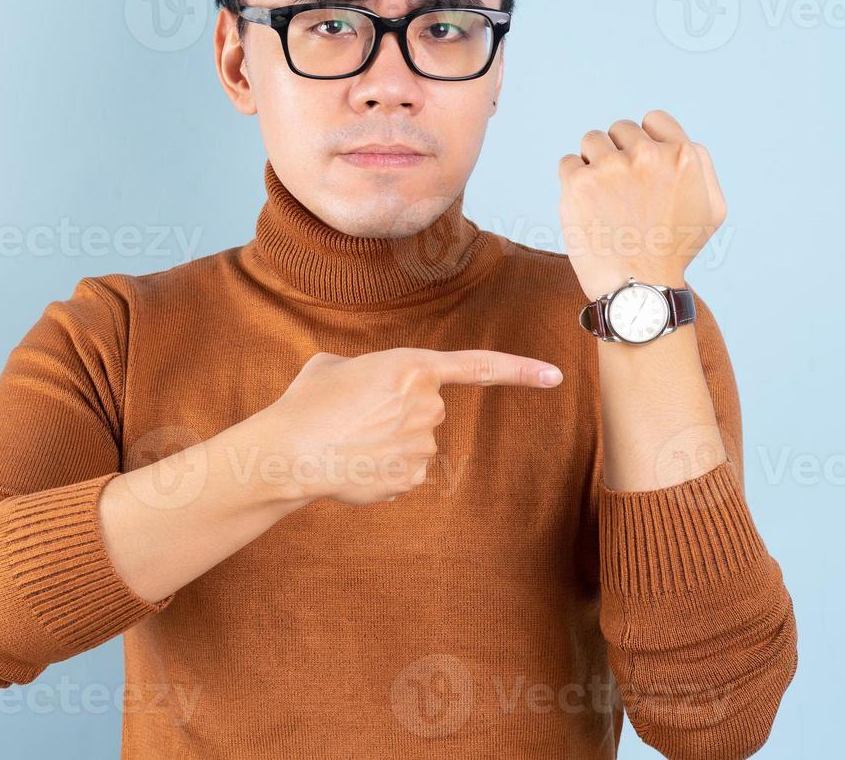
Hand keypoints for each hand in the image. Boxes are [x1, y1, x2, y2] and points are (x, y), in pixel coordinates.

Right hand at [251, 347, 563, 505]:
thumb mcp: (335, 365)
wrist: (288, 452)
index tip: (556, 376)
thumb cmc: (306, 403)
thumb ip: (371, 372)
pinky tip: (353, 464)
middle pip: (428, 408)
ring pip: (415, 441)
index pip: (479, 366)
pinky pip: (405, 470)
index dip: (521, 370)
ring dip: (388, 441)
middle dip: (399, 412)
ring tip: (347, 440)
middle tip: (355, 415)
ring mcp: (422, 445)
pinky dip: (382, 469)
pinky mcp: (412, 478)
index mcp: (411, 366)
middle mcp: (426, 405)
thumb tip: (376, 394)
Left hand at [558, 109, 726, 297]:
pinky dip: (572, 181)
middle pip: (620, 129)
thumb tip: (676, 142)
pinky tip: (587, 206)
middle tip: (622, 190)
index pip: (653, 119)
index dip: (644, 141)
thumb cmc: (675, 250)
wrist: (638, 287)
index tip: (641, 167)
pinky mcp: (579, 183)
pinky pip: (567, 163)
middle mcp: (648, 155)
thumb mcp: (711, 208)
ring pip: (591, 140)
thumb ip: (700, 166)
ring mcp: (611, 167)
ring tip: (603, 197)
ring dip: (594, 163)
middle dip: (618, 153)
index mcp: (683, 155)